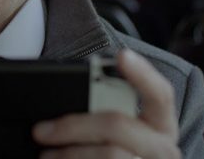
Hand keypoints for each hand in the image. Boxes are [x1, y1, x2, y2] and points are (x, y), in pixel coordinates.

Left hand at [32, 49, 180, 158]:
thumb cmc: (118, 149)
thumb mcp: (123, 132)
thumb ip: (106, 111)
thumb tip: (71, 102)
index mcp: (161, 125)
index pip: (160, 94)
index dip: (143, 74)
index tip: (122, 55)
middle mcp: (162, 149)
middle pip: (117, 126)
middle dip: (74, 126)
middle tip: (40, 130)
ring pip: (109, 154)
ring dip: (69, 154)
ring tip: (46, 154)